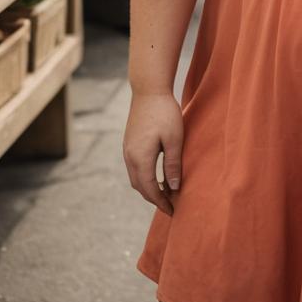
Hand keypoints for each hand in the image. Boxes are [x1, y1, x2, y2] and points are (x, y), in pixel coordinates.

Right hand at [123, 91, 183, 214]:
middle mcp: (130, 157)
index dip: (161, 202)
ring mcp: (127, 150)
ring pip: (136, 178)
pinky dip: (144, 177)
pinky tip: (156, 175)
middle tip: (170, 205)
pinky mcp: (129, 143)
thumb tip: (173, 187)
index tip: (173, 211)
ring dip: (148, 188)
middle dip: (154, 198)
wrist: (149, 90)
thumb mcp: (174, 139)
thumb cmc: (165, 113)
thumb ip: (173, 164)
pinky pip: (134, 168)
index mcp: (141, 158)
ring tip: (165, 192)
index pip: (150, 189)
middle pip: (140, 187)